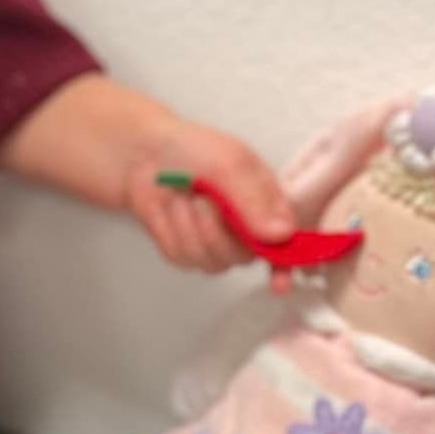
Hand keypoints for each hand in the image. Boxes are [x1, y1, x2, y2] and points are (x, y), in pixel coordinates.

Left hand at [125, 122, 295, 273]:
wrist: (146, 154)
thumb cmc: (194, 150)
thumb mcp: (231, 164)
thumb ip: (255, 200)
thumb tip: (282, 234)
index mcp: (267, 207)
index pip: (288, 246)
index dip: (286, 267)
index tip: (280, 283)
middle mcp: (246, 231)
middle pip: (244, 257)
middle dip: (217, 230)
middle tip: (204, 199)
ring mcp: (216, 245)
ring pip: (211, 261)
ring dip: (190, 226)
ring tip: (184, 197)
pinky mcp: (186, 252)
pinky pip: (182, 257)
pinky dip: (171, 230)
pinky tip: (169, 210)